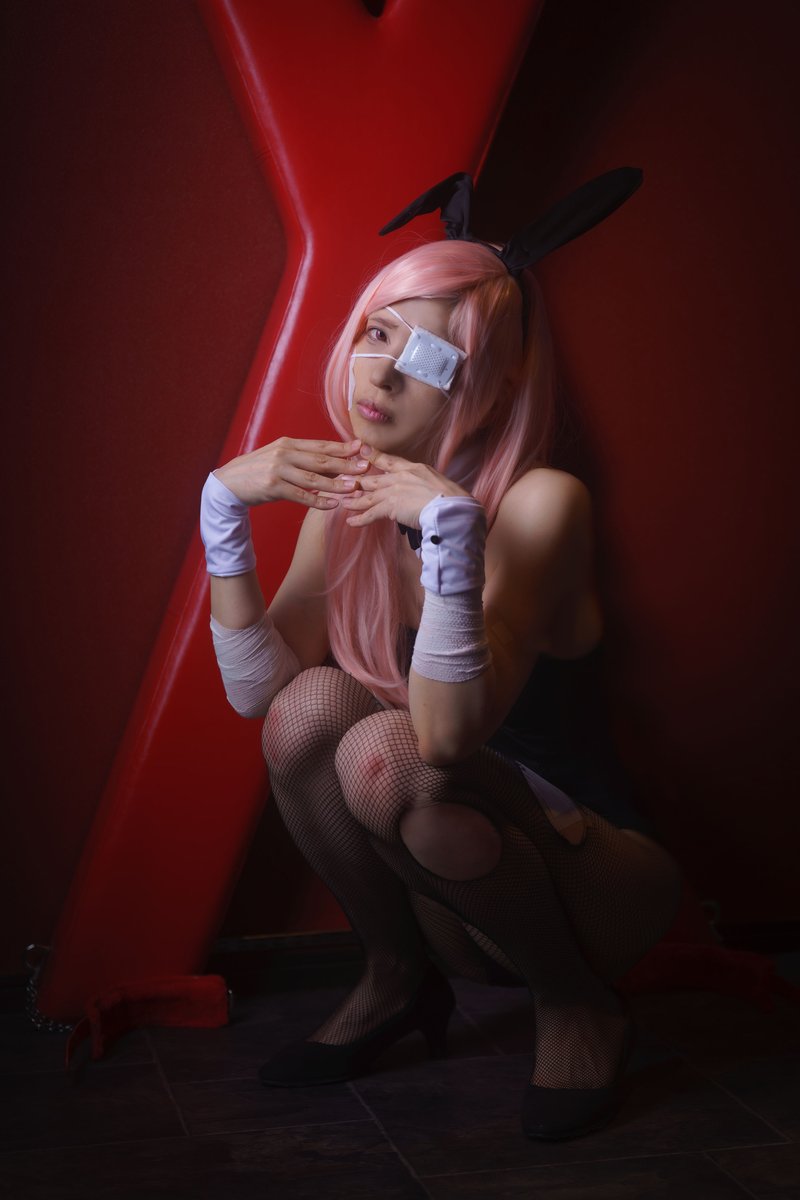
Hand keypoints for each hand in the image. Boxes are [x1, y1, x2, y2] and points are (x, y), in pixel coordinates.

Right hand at [214, 437, 369, 509]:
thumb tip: (331, 462)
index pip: (320, 445)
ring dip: (335, 484)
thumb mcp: (280, 458)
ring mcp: (278, 470)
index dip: (342, 448)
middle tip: (365, 467)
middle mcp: (284, 454)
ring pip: (313, 479)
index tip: (361, 448)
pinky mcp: (272, 487)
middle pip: (321, 460)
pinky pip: (300, 495)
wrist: (229, 483)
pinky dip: (318, 501)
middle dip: (345, 464)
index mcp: (288, 444)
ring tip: (353, 488)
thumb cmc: (259, 471)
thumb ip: (302, 458)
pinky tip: (333, 505)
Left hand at [339, 445, 470, 529]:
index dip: (373, 456)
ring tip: (343, 503)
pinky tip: (351, 522)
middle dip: (357, 481)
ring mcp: (394, 491)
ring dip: (354, 501)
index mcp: (414, 468)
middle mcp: (401, 477)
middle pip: (374, 479)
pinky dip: (360, 519)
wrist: (452, 508)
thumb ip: (427, 483)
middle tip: (343, 481)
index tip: (361, 451)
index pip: (389, 460)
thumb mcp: (439, 482)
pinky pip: (371, 513)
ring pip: (368, 496)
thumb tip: (425, 489)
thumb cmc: (453, 499)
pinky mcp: (391, 507)